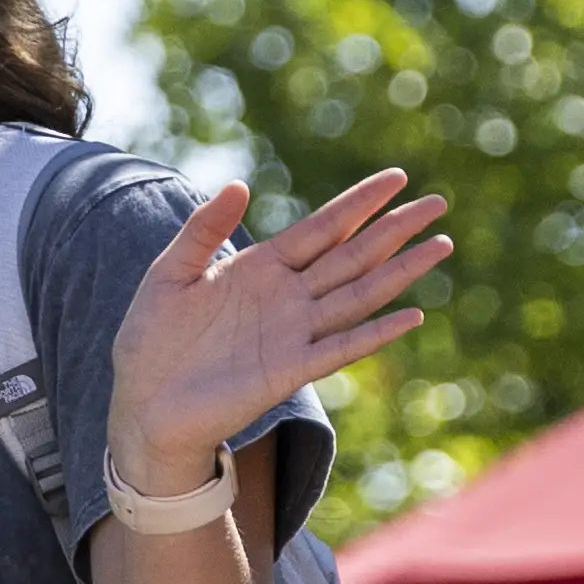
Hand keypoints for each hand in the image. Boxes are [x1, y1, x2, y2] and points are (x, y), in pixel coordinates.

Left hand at [109, 169, 452, 500]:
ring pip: (359, 294)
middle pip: (353, 255)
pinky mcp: (289, 371)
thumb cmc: (151, 340)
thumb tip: (239, 184)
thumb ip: (203, 230)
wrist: (144, 405)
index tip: (397, 177)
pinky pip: (341, 347)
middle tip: (438, 203)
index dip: (360, 202)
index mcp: (260, 267)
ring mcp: (293, 334)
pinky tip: (411, 315)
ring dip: (400, 272)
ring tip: (439, 246)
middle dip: (395, 229)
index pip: (322, 227)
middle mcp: (287, 298)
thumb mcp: (169, 273)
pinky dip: (377, 332)